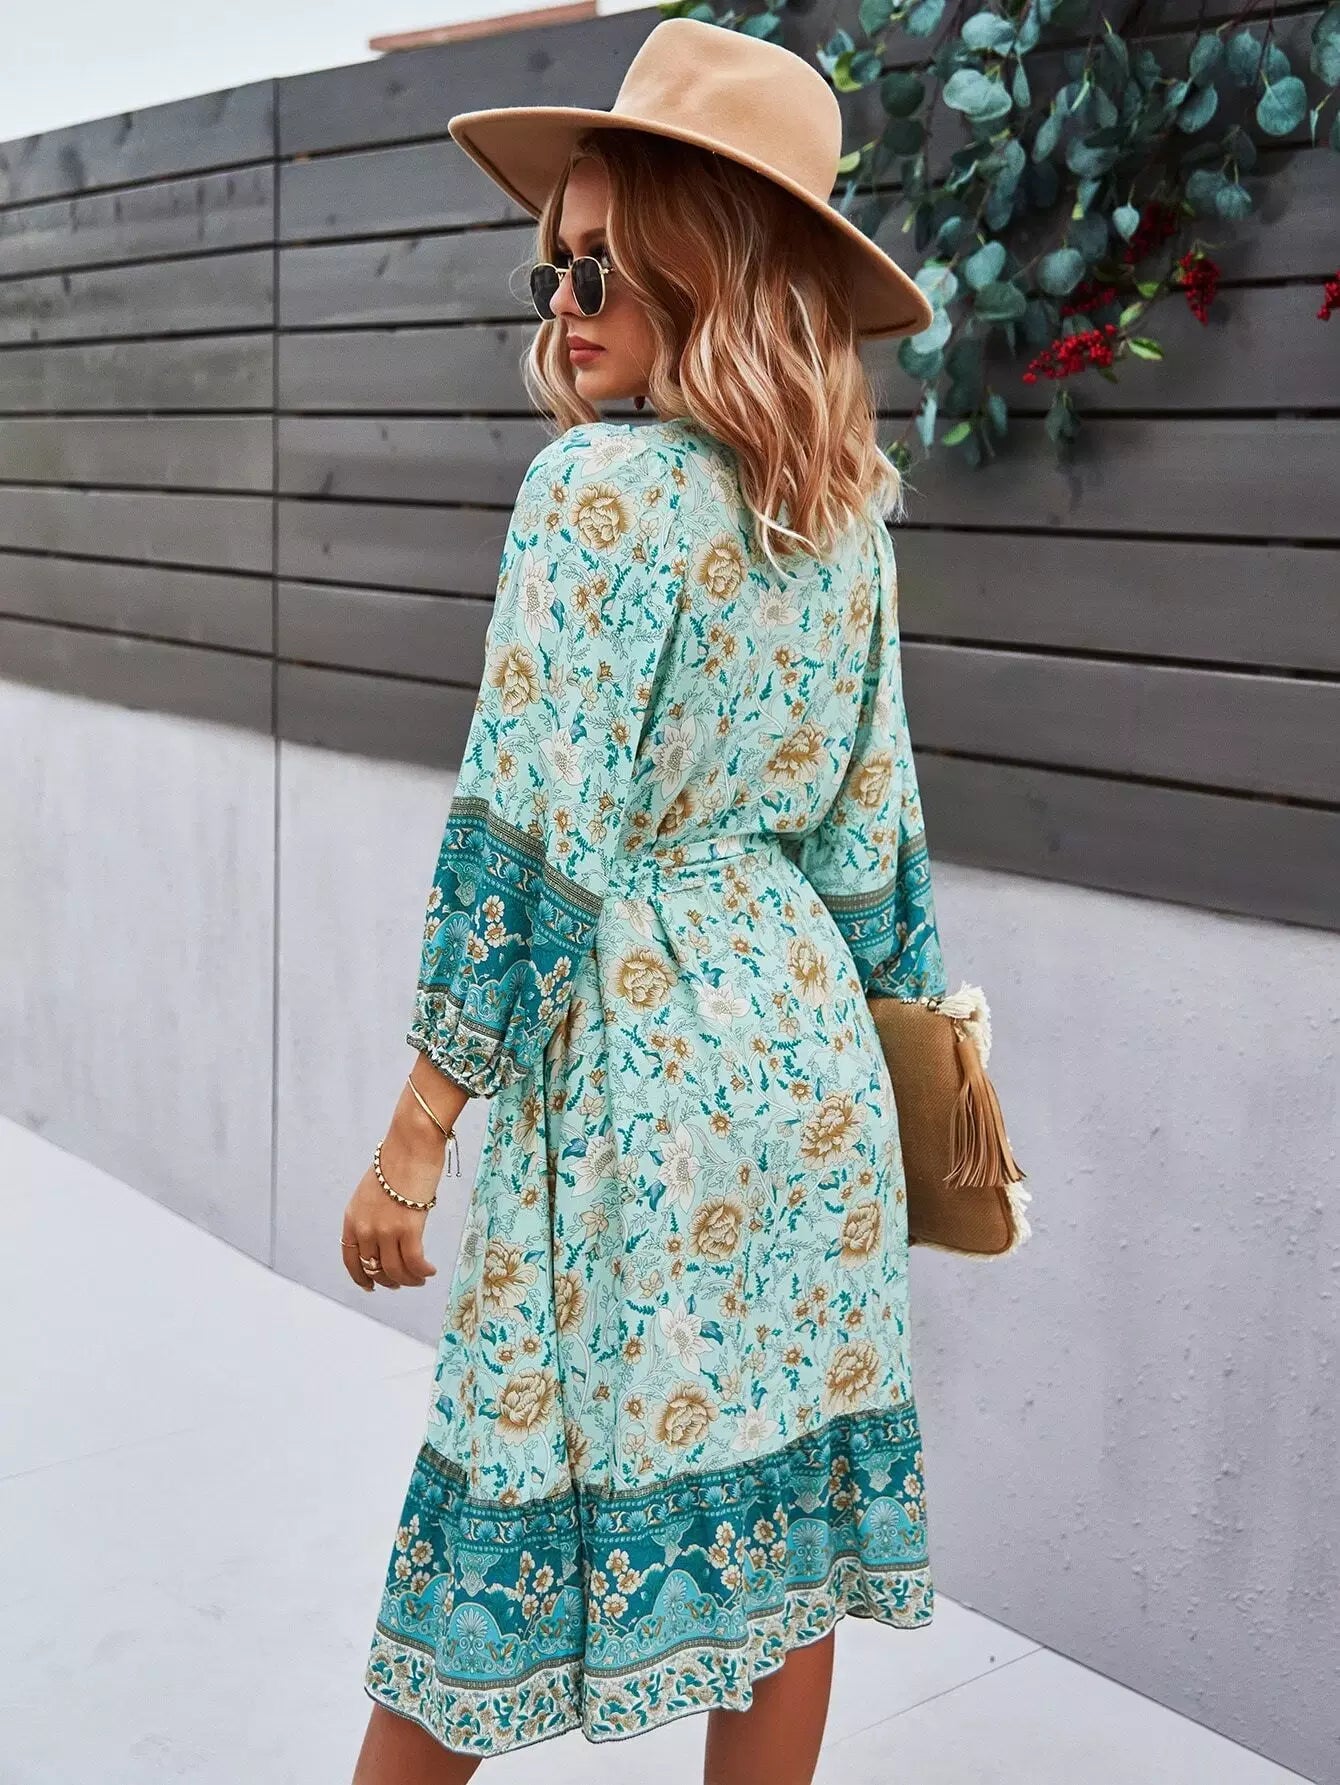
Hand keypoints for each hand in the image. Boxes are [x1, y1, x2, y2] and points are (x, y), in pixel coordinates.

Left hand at [341, 1122, 442, 1292]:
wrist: (411, 1143)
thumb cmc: (399, 1159)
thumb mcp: (374, 1189)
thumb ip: (374, 1213)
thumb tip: (387, 1234)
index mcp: (352, 1217)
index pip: (350, 1259)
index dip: (361, 1277)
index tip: (371, 1286)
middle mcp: (365, 1227)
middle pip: (375, 1269)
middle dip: (390, 1280)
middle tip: (404, 1281)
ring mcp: (385, 1230)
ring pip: (395, 1271)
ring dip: (410, 1280)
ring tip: (421, 1277)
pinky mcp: (408, 1228)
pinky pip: (414, 1263)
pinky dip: (422, 1271)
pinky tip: (430, 1270)